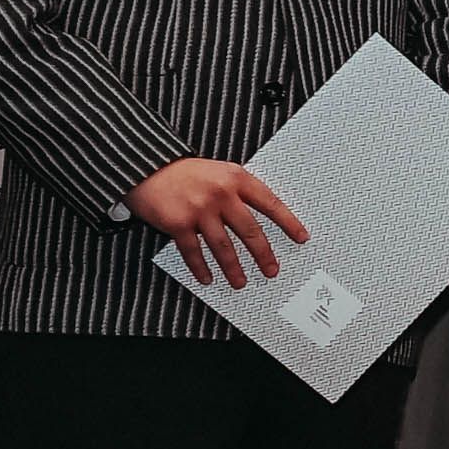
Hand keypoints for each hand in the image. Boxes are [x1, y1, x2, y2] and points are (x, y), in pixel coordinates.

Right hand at [135, 155, 306, 287]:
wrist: (148, 166)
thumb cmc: (184, 171)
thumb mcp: (219, 171)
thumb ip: (238, 189)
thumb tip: (261, 215)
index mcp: (235, 178)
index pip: (270, 203)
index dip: (288, 222)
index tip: (301, 237)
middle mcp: (221, 194)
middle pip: (250, 231)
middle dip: (263, 255)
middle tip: (271, 270)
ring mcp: (199, 209)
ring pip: (224, 246)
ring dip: (234, 268)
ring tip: (240, 281)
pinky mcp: (178, 223)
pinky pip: (194, 252)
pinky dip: (201, 267)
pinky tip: (207, 277)